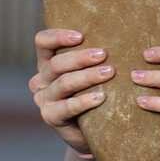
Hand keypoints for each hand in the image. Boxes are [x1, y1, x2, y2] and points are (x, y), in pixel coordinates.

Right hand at [29, 28, 115, 153]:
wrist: (93, 129)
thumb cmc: (95, 91)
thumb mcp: (90, 70)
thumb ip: (93, 53)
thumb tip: (118, 30)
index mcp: (47, 62)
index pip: (43, 42)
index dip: (58, 36)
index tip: (81, 36)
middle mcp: (41, 79)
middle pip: (56, 64)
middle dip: (81, 58)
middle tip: (104, 54)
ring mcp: (44, 99)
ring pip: (63, 83)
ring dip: (87, 76)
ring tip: (109, 72)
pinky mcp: (51, 117)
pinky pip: (66, 107)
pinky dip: (84, 101)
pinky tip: (101, 97)